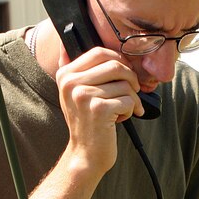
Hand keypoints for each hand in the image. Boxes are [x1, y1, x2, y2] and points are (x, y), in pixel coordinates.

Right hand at [56, 45, 143, 174]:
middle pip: (115, 65)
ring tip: (125, 109)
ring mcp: (84, 95)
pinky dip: (132, 110)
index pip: (99, 52)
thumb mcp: (75, 93)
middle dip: (131, 78)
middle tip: (133, 91)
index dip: (119, 60)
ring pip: (125, 84)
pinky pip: (128, 100)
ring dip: (133, 98)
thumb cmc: (87, 123)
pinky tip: (122, 119)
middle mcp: (71, 83)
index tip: (125, 74)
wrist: (85, 154)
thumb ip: (78, 70)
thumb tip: (66, 44)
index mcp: (65, 75)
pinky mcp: (99, 109)